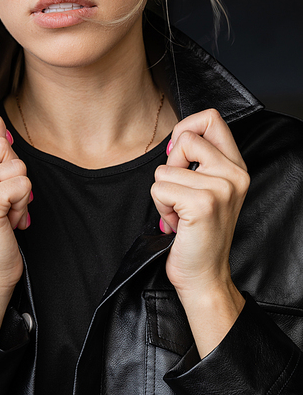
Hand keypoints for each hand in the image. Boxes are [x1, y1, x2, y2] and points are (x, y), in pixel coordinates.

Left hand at [151, 109, 248, 355]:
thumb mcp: (206, 190)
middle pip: (186, 137)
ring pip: (165, 169)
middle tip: (180, 194)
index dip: (186, 129)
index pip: (211, 118)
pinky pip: (159, 189)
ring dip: (163, 194)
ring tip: (180, 214)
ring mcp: (221, 188)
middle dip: (170, 166)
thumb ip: (199, 161)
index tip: (179, 156)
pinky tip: (177, 224)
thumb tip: (178, 138)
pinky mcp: (203, 203)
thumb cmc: (198, 234)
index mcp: (236, 167)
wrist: (205, 276)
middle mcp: (234, 174)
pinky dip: (161, 208)